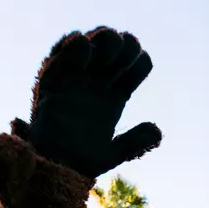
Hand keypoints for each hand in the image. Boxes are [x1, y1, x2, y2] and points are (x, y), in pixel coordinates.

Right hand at [19, 28, 161, 177]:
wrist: (52, 168)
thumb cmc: (80, 162)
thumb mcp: (113, 154)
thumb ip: (134, 143)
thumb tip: (157, 132)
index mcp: (114, 97)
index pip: (134, 67)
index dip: (140, 62)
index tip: (138, 68)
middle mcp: (95, 84)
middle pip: (115, 48)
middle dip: (125, 45)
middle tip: (125, 53)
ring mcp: (74, 79)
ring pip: (91, 43)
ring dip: (102, 39)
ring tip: (106, 52)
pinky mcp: (51, 80)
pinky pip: (62, 52)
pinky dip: (76, 46)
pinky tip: (85, 55)